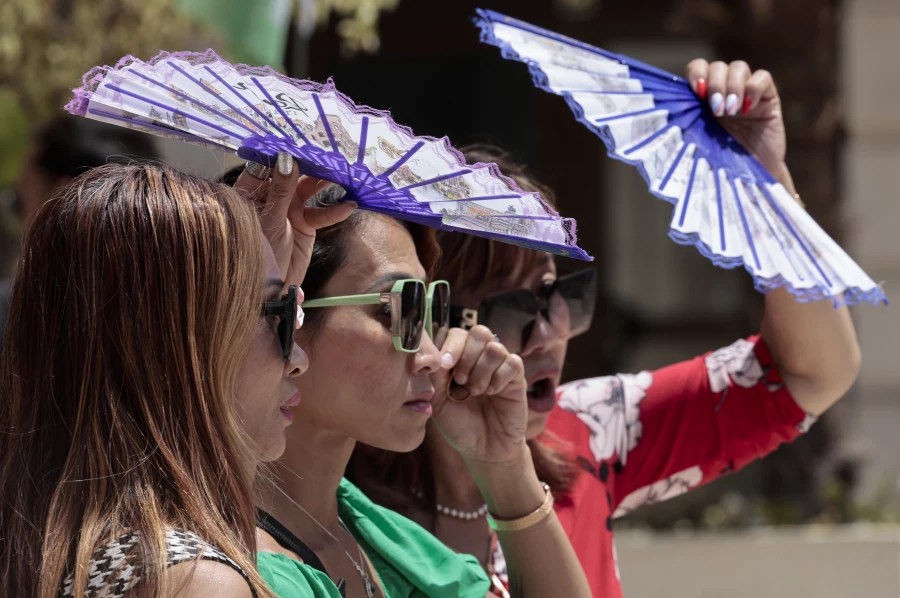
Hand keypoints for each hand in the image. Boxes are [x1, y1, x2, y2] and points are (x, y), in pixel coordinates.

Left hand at [233, 151, 355, 285]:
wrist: (266, 289)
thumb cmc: (257, 251)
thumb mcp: (268, 218)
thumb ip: (280, 189)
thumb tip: (287, 158)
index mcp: (252, 190)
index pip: (269, 164)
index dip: (285, 152)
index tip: (303, 142)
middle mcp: (271, 196)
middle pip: (293, 173)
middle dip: (311, 164)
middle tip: (330, 155)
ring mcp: (289, 209)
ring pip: (309, 189)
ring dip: (326, 183)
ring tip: (344, 175)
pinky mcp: (305, 224)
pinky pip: (321, 214)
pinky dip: (335, 211)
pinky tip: (349, 206)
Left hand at [429, 325, 527, 464]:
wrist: (482, 449)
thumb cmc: (458, 424)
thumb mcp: (438, 401)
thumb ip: (434, 375)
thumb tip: (432, 353)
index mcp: (458, 359)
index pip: (455, 333)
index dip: (450, 344)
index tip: (444, 365)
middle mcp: (479, 358)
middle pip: (478, 333)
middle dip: (466, 355)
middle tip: (460, 380)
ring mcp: (499, 366)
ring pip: (495, 347)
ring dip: (482, 370)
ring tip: (475, 391)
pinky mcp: (516, 378)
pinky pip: (512, 362)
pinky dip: (499, 377)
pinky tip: (492, 393)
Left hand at [686, 59, 789, 184]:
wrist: (749, 180)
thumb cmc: (718, 164)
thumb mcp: (696, 142)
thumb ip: (684, 125)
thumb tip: (662, 116)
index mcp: (703, 98)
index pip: (698, 68)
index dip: (697, 73)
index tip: (697, 91)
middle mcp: (724, 91)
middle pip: (717, 66)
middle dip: (715, 84)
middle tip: (716, 110)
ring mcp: (746, 93)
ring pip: (738, 67)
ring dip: (732, 86)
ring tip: (731, 112)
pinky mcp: (768, 98)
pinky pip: (762, 77)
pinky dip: (754, 87)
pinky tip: (748, 108)